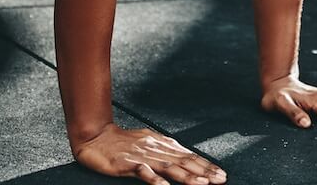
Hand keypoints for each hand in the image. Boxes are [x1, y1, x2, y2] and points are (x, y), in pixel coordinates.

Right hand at [72, 124, 225, 184]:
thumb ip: (166, 151)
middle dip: (204, 171)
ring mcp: (142, 155)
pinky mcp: (126, 163)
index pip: (189, 155)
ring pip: (168, 167)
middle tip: (221, 180)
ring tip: (202, 184)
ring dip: (187, 176)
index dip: (206, 165)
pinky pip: (143, 172)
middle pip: (184, 161)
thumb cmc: (123, 142)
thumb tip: (186, 158)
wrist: (95, 136)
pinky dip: (155, 180)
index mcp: (162, 144)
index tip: (221, 173)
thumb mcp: (148, 143)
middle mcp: (155, 148)